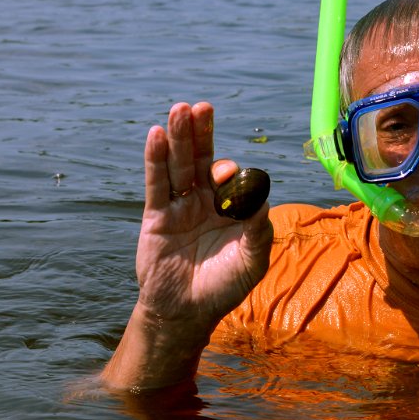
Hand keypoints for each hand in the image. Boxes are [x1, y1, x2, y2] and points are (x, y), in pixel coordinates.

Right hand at [102, 102, 272, 390]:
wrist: (187, 312)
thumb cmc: (225, 287)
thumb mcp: (251, 263)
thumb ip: (258, 233)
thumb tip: (262, 202)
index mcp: (233, 207)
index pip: (232, 178)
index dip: (228, 172)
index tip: (225, 173)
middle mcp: (206, 200)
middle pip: (203, 159)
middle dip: (202, 134)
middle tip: (201, 106)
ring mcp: (181, 205)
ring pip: (179, 166)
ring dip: (179, 137)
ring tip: (179, 109)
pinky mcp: (157, 216)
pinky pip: (157, 184)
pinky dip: (156, 159)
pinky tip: (156, 135)